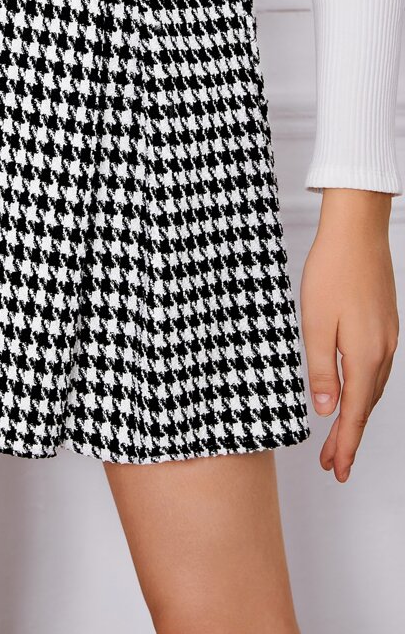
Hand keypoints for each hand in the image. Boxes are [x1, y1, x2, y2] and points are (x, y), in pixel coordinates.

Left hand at [300, 188, 398, 481]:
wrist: (356, 232)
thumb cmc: (331, 272)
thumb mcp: (315, 324)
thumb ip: (320, 370)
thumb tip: (325, 410)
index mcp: (364, 355)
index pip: (355, 413)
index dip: (346, 444)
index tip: (337, 469)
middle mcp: (382, 351)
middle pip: (367, 407)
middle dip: (350, 438)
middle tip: (334, 465)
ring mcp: (388, 338)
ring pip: (373, 390)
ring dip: (356, 416)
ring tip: (339, 439)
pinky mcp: (384, 326)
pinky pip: (376, 371)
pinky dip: (363, 392)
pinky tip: (352, 395)